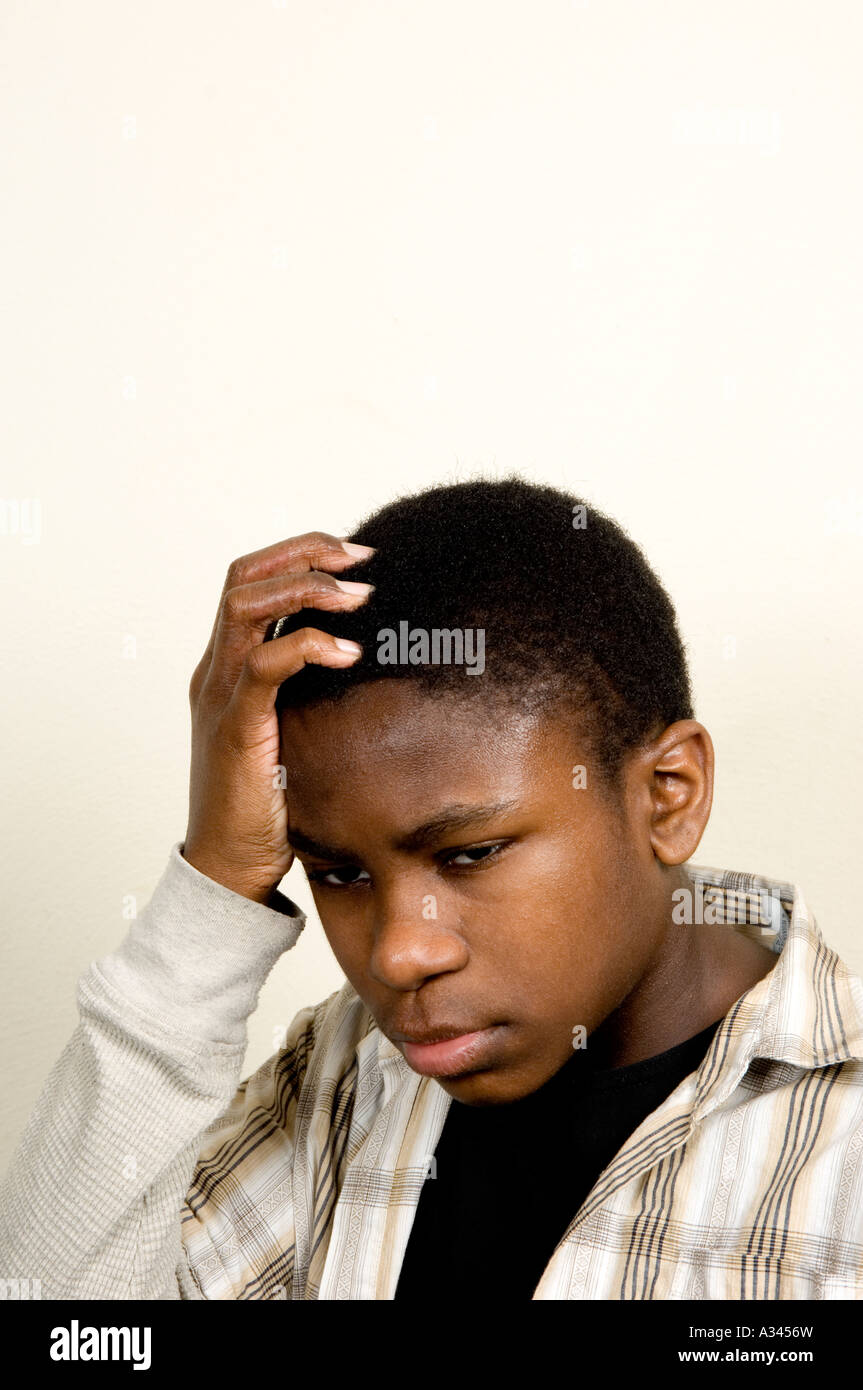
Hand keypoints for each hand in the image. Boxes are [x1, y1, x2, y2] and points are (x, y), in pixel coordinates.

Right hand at [182, 532, 373, 901]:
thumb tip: (377, 669)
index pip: (249, 581)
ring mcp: (219, 697)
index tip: (354, 556)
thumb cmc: (271, 807)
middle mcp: (215, 671)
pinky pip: (263, 667)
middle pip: (243, 577)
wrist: (230, 869)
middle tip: (363, 559)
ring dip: (307, 589)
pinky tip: (350, 653)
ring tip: (361, 595)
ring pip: (245, 606)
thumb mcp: (295, 734)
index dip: (298, 555)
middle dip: (305, 554)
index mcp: (226, 667)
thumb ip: (315, 696)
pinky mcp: (234, 729)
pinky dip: (308, 647)